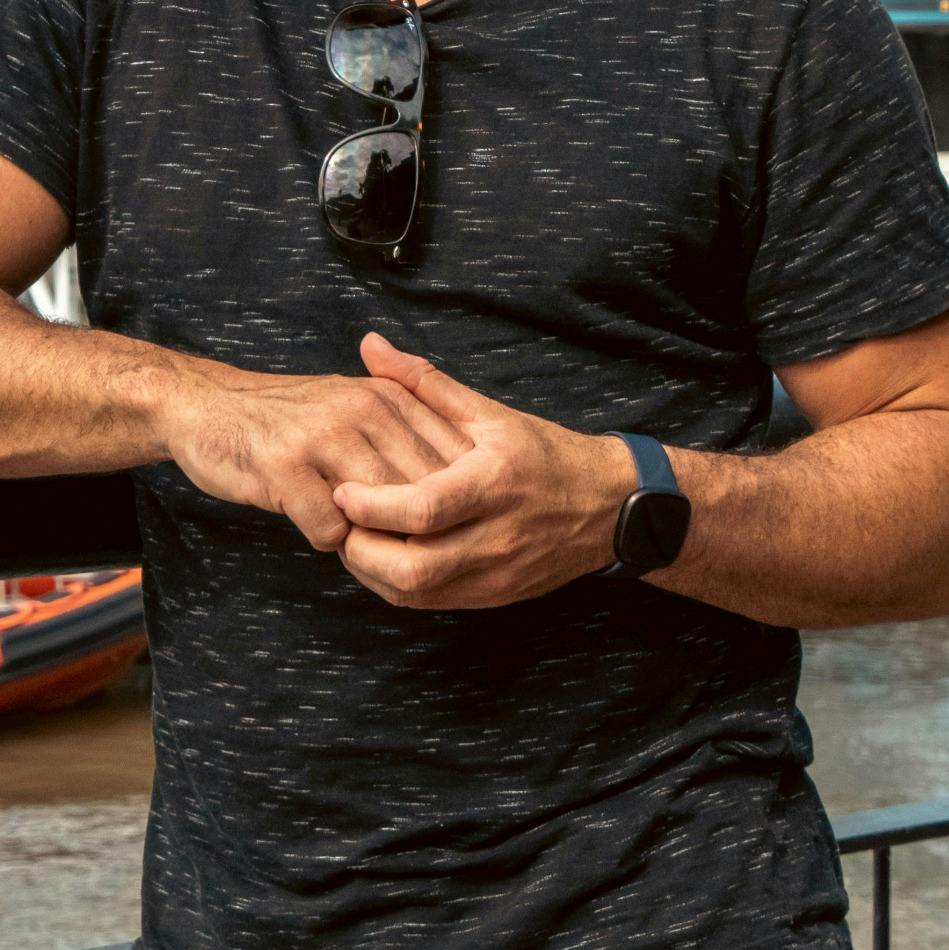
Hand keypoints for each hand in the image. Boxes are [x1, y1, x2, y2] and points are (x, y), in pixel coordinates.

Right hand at [155, 363, 467, 551]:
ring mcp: (323, 437)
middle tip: (411, 550)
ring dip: (375, 540)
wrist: (204, 405)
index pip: (451, 457)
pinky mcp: (284, 467)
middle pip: (424, 489)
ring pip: (381, 512)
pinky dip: (330, 542)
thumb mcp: (353, 406)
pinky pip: (330, 529)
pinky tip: (317, 529)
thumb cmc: (286, 418)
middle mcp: (362, 410)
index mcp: (386, 396)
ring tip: (364, 544)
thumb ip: (403, 434)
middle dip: (421, 530)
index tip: (453, 528)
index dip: (458, 502)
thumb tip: (463, 487)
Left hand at [330, 335, 633, 610]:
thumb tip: (370, 346)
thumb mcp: (490, 412)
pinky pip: (431, 603)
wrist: (609, 507)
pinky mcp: (494, 597)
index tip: (342, 490)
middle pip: (413, 568)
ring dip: (372, 572)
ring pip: (416, 593)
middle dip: (361, 551)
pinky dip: (396, 586)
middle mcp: (495, 536)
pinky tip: (383, 557)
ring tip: (354, 537)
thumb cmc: (545, 454)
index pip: (424, 509)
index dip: (373, 506)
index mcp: (494, 483)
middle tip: (338, 520)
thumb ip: (424, 382)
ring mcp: (495, 573)